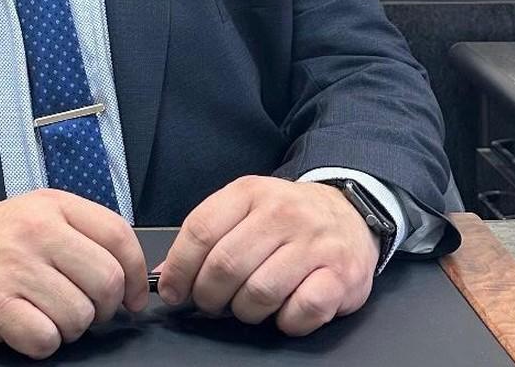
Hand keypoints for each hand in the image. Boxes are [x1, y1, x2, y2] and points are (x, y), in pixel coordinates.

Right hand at [0, 189, 147, 358]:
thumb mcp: (38, 215)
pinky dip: (42, 343)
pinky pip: (45, 339)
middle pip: (106, 281)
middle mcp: (37, 231)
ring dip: (70, 328)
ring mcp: (15, 267)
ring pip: (79, 316)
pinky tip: (27, 327)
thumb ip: (83, 235)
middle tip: (85, 311)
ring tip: (48, 315)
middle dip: (104, 309)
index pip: (118, 236)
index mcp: (54, 206)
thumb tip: (131, 277)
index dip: (136, 275)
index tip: (133, 297)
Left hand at [155, 176, 378, 334]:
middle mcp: (283, 213)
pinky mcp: (341, 275)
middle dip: (208, 296)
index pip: (201, 230)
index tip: (172, 290)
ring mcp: (314, 244)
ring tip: (248, 305)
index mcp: (250, 193)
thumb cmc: (287, 218)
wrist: (349, 212)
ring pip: (259, 292)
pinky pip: (301, 311)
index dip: (179, 267)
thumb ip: (208, 237)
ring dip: (245, 311)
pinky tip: (284, 310)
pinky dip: (286, 321)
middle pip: (225, 265)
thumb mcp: (244, 210)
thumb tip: (166, 274)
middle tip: (210, 303)